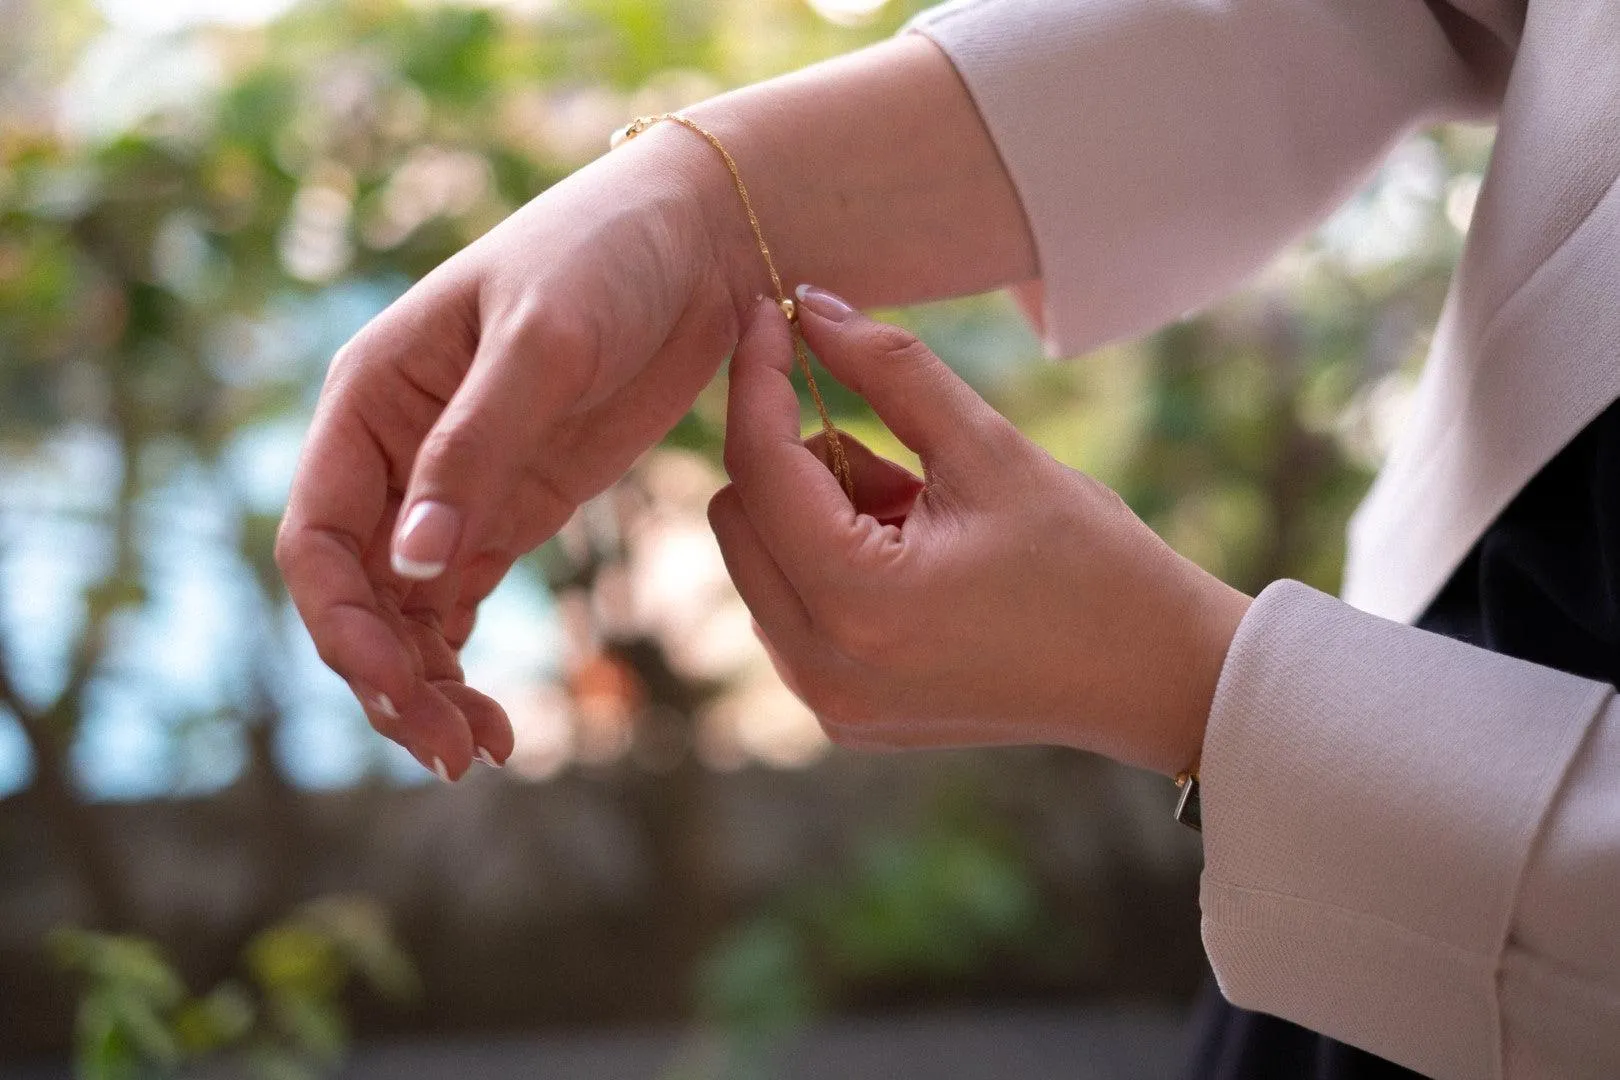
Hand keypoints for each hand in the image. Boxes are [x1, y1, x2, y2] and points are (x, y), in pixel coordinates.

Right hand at [275, 127, 748, 778]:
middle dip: (389, 675)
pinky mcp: (513, 508)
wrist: (700, 246)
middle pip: (358, 592)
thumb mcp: (541, 345)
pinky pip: (458, 602)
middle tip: (452, 750)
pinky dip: (462, 661)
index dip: (341, 623)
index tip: (396, 686)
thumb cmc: (607, 259)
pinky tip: (494, 718)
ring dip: (427, 684)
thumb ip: (474, 448)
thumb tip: (408, 563)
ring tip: (480, 751)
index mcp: (372, 401)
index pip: (317, 535)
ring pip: (406, 611)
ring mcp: (454, 487)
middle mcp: (397, 453)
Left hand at [708, 290, 1251, 775]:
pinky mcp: (841, 715)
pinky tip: (911, 563)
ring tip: (921, 518)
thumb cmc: (1089, 561)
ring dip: (814, 514)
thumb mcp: (989, 447)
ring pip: (757, 560)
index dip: (759, 375)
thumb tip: (809, 305)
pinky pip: (786, 609)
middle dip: (796, 459)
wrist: (1150, 675)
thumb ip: (888, 368)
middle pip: (737, 514)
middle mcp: (821, 669)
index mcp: (859, 602)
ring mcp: (827, 703)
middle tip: (895, 455)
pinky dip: (825, 563)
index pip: (759, 463)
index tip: (773, 314)